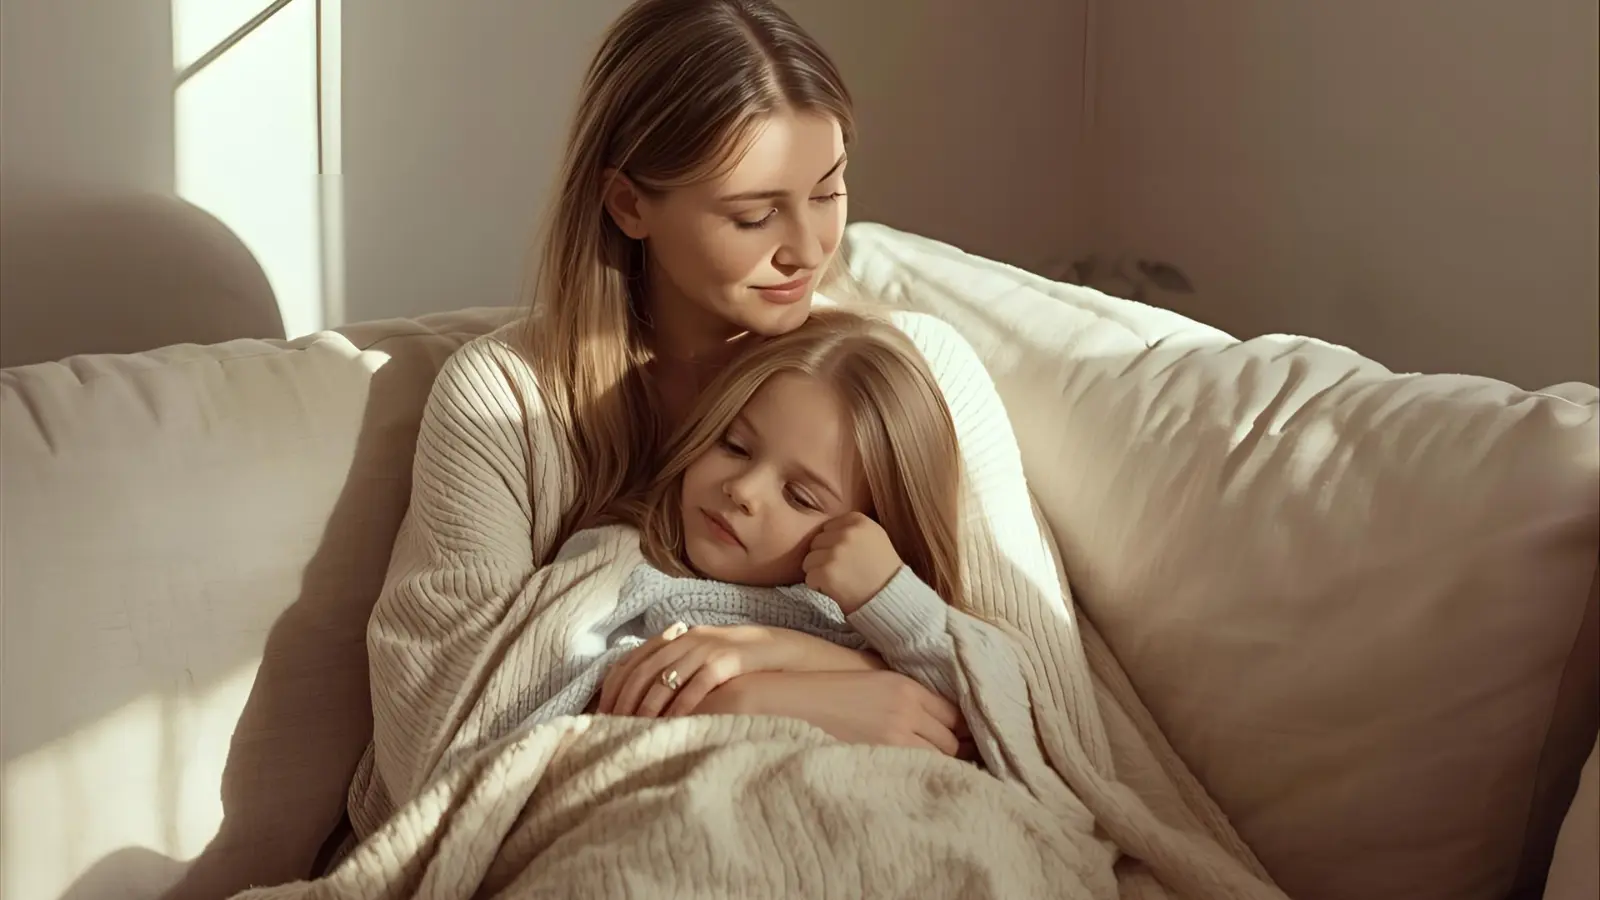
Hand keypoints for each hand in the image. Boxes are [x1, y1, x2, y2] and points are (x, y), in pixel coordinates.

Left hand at [598, 623, 815, 718]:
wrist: (772, 647)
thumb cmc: (729, 659)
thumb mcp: (696, 656)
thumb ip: (671, 667)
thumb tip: (638, 696)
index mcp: (672, 638)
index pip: (631, 661)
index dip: (614, 687)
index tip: (603, 711)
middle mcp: (684, 639)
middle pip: (643, 671)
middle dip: (625, 700)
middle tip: (613, 724)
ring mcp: (704, 649)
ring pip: (665, 679)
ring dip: (647, 706)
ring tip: (636, 727)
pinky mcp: (725, 661)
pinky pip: (697, 685)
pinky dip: (681, 705)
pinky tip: (672, 722)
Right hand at [694, 670, 967, 755]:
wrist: (786, 702)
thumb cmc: (829, 693)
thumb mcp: (874, 682)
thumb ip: (907, 698)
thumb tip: (943, 723)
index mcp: (907, 688)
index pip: (957, 716)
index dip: (964, 733)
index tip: (966, 745)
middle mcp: (906, 711)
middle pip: (952, 743)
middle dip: (955, 755)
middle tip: (954, 768)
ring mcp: (893, 738)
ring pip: (939, 762)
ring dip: (939, 770)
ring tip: (936, 781)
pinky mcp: (876, 761)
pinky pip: (914, 775)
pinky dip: (919, 781)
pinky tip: (915, 787)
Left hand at [802, 512, 902, 614]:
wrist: (890, 598)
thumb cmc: (882, 570)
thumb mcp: (875, 536)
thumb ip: (852, 528)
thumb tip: (825, 529)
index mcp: (858, 521)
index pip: (827, 527)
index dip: (833, 544)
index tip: (847, 557)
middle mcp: (846, 533)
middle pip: (816, 542)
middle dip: (823, 557)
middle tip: (842, 570)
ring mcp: (835, 553)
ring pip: (809, 560)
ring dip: (819, 572)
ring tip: (840, 580)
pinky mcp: (825, 573)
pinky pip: (810, 578)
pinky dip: (819, 587)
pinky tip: (836, 590)